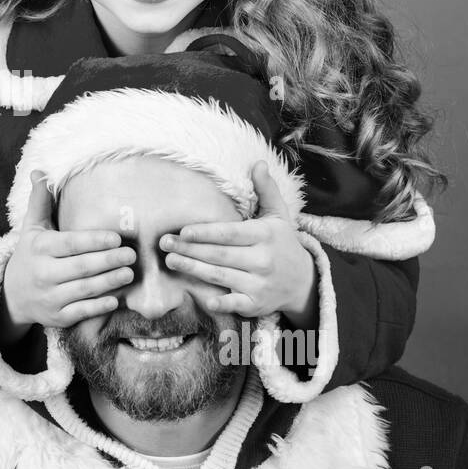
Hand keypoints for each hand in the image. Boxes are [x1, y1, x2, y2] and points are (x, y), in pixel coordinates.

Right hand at [0, 170, 136, 342]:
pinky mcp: (57, 317)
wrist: (12, 295)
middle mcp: (43, 273)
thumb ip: (40, 201)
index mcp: (39, 248)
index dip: (93, 241)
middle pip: (81, 267)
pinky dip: (98, 307)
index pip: (70, 244)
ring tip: (130, 273)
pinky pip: (80, 312)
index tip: (116, 237)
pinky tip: (116, 299)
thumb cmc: (31, 255)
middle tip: (132, 254)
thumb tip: (39, 171)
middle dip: (108, 261)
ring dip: (109, 282)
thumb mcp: (32, 228)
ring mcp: (50, 297)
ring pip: (84, 290)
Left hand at [158, 161, 318, 326]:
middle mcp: (263, 260)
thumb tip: (258, 163)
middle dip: (189, 249)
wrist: (303, 282)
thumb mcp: (279, 215)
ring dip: (193, 270)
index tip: (183, 231)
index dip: (205, 233)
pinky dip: (221, 303)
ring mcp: (260, 284)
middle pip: (220, 254)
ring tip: (170, 261)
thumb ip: (266, 189)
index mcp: (265, 235)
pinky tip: (203, 299)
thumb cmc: (282, 243)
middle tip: (164, 243)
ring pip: (220, 276)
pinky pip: (235, 304)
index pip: (230, 233)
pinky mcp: (256, 304)